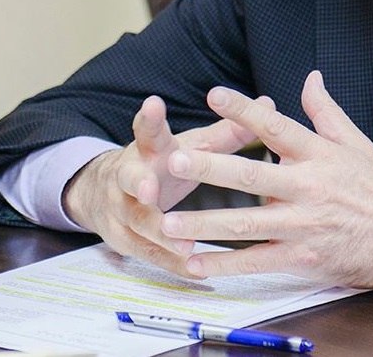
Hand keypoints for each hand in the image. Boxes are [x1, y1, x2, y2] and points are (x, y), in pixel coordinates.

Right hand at [62, 93, 271, 277]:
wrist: (104, 192)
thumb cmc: (163, 164)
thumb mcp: (190, 146)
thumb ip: (227, 131)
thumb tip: (269, 104)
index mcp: (149, 149)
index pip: (147, 130)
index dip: (150, 118)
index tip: (154, 104)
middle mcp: (130, 176)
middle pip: (129, 177)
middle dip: (138, 182)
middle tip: (149, 189)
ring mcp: (121, 209)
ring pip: (138, 221)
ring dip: (159, 232)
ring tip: (184, 242)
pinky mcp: (124, 239)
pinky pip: (148, 253)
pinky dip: (170, 262)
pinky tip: (193, 269)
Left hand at [160, 70, 372, 287]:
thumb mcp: (355, 141)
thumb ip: (325, 110)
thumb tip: (310, 76)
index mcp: (318, 155)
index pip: (275, 126)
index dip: (244, 110)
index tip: (213, 96)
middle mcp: (307, 187)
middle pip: (251, 176)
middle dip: (210, 168)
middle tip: (174, 160)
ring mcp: (303, 225)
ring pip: (246, 224)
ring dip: (205, 224)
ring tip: (169, 222)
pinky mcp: (302, 257)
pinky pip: (256, 261)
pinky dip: (225, 265)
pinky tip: (195, 265)